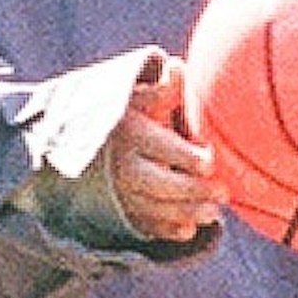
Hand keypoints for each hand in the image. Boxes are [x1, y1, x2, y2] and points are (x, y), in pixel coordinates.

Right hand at [102, 62, 220, 245]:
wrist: (73, 141)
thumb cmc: (121, 113)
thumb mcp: (134, 96)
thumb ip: (161, 88)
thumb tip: (178, 67)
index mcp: (128, 132)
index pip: (161, 148)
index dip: (188, 157)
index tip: (210, 161)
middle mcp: (120, 164)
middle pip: (159, 183)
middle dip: (193, 191)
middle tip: (224, 193)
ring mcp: (116, 190)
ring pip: (152, 208)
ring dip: (185, 214)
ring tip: (213, 214)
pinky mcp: (116, 209)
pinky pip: (140, 224)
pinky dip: (164, 230)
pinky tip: (187, 230)